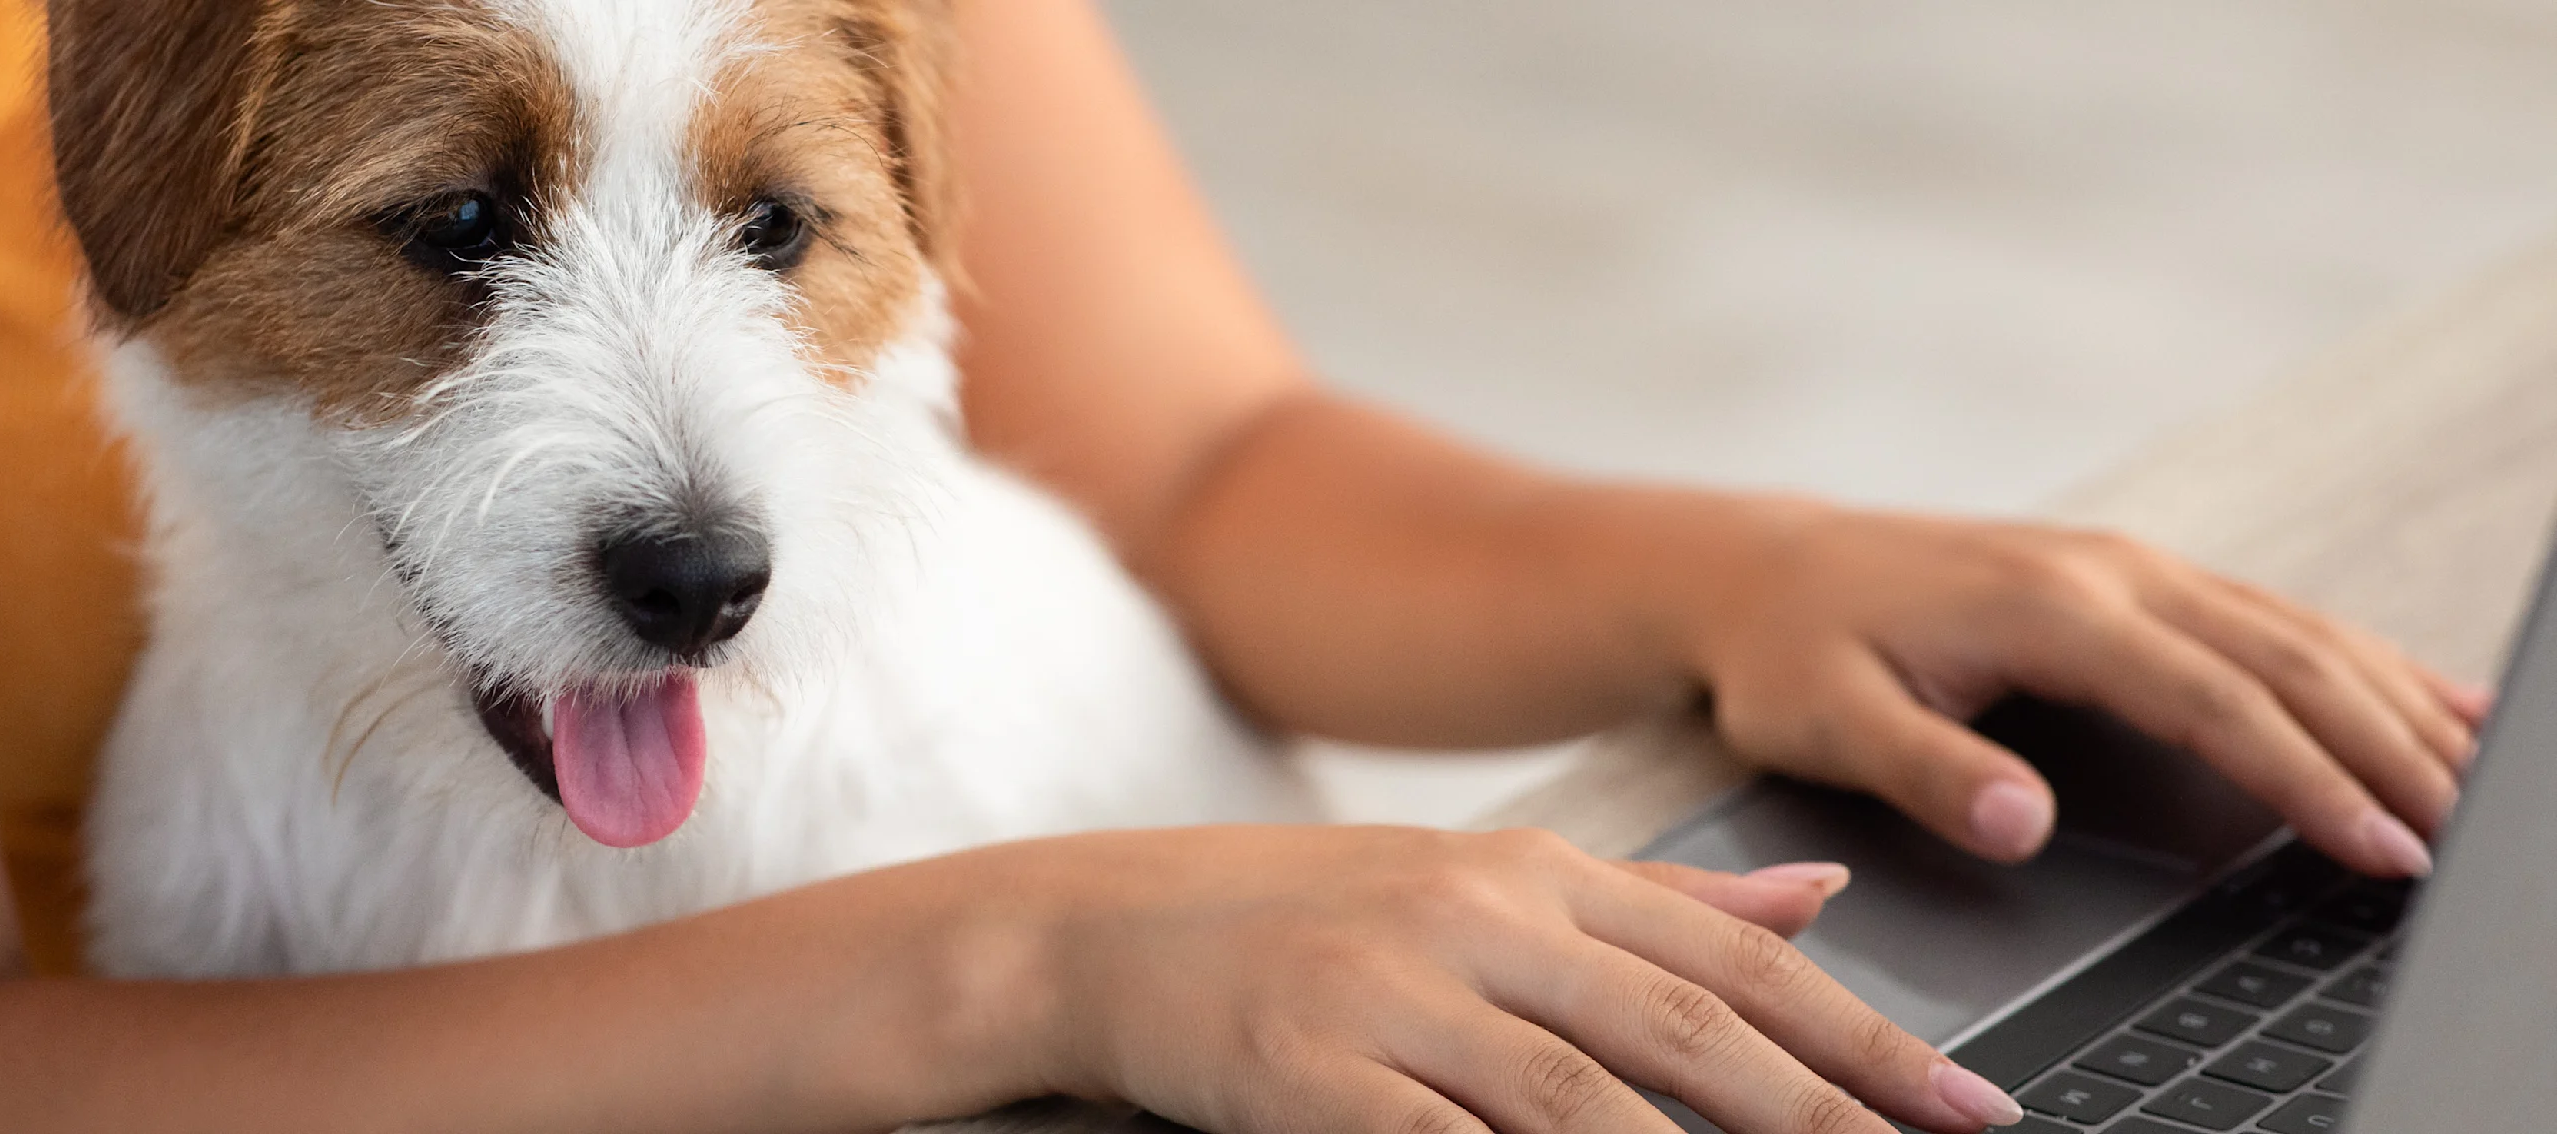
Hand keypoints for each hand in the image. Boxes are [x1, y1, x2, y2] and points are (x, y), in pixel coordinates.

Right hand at [997, 825, 2023, 1133]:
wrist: (1095, 927)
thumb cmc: (1298, 915)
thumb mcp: (1480, 881)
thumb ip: (1658, 900)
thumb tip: (1823, 894)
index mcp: (1528, 871)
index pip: (1728, 963)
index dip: (1861, 1037)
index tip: (1971, 1107)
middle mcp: (1474, 920)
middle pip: (1682, 1033)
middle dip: (1827, 1115)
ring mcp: (1388, 995)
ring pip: (1583, 1102)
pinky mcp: (1310, 1074)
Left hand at [1682, 503, 2486, 875]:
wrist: (1756, 570)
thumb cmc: (1787, 650)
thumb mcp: (1827, 719)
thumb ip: (1930, 769)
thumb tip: (2025, 820)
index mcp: (2049, 607)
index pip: (2212, 700)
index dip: (2305, 777)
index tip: (2376, 846)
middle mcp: (2108, 572)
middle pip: (2285, 660)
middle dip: (2388, 748)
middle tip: (2464, 835)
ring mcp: (2126, 566)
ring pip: (2295, 632)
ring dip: (2393, 702)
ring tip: (2478, 777)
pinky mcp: (2128, 578)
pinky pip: (2268, 616)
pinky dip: (2357, 660)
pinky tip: (2423, 697)